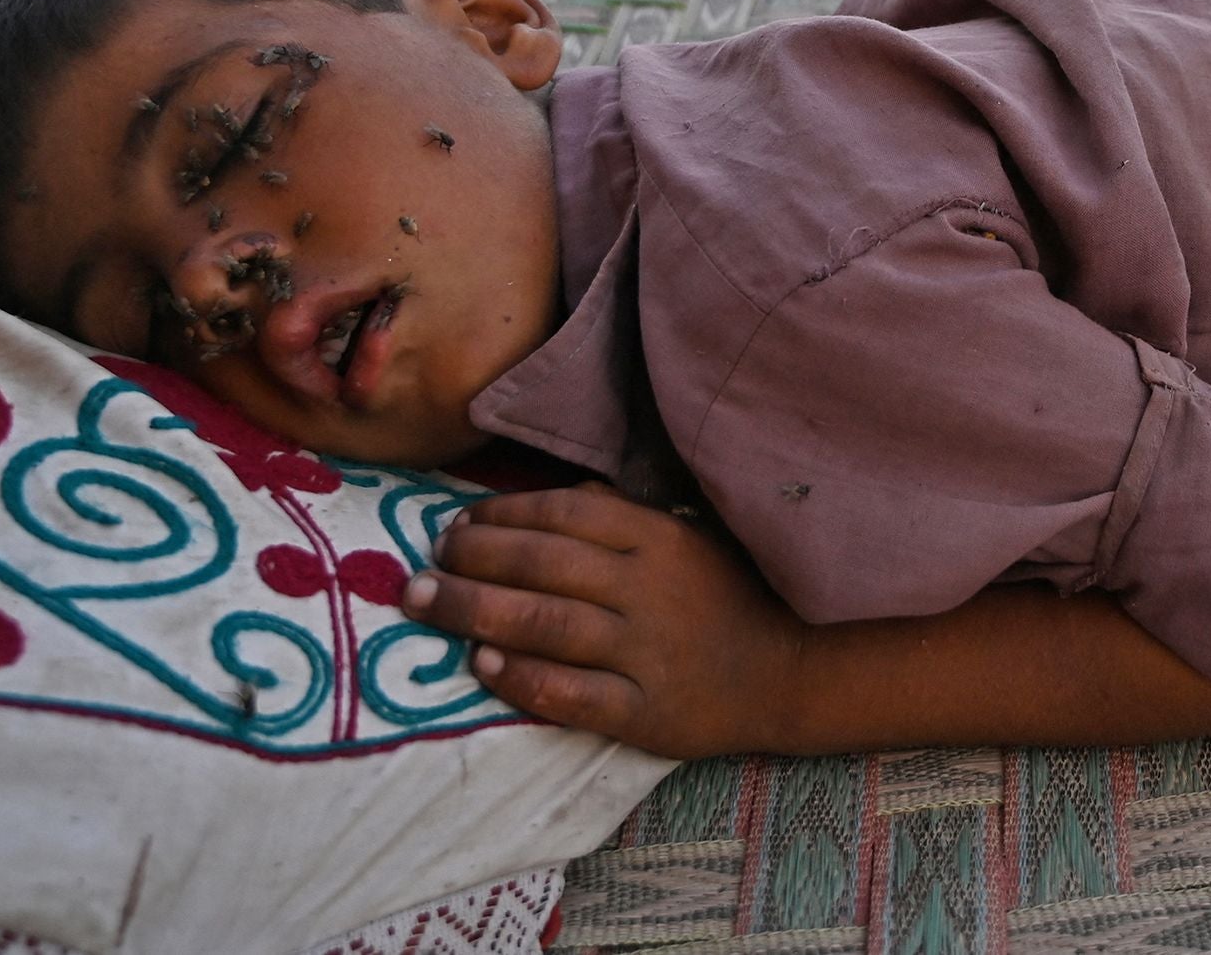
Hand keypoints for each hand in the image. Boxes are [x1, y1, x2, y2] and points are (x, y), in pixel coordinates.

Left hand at [402, 486, 803, 757]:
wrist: (788, 670)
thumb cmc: (724, 596)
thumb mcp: (686, 538)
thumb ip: (621, 516)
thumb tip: (550, 498)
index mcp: (656, 538)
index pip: (564, 514)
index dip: (501, 515)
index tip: (458, 523)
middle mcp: (646, 589)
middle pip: (540, 565)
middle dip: (469, 559)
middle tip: (422, 566)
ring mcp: (644, 651)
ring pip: (543, 624)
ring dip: (472, 611)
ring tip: (424, 603)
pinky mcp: (643, 711)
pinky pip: (568, 692)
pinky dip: (520, 677)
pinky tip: (480, 665)